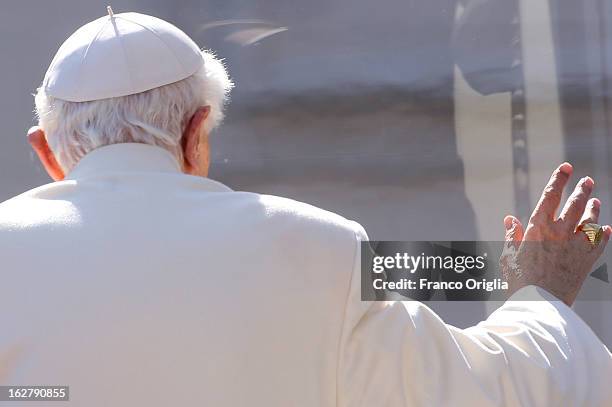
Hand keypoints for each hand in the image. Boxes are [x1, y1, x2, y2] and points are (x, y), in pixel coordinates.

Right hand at [501, 163, 611, 304]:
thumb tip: (510, 219)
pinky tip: (607, 230)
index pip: (551, 196)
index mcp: (538, 228)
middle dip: (583, 190)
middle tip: (588, 181)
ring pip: (591, 221)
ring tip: (596, 202)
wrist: (540, 306)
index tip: (566, 167)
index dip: (559, 179)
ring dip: (594, 209)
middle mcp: (560, 233)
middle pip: (576, 204)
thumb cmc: (519, 281)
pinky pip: (600, 244)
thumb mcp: (508, 256)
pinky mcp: (587, 262)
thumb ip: (512, 236)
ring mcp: (576, 247)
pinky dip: (604, 235)